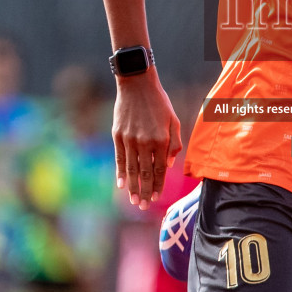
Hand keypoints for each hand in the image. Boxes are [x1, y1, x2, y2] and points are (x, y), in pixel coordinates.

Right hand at [113, 74, 182, 210]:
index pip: (160, 169)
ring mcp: (129, 139)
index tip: (156, 199)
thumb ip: (174, 144)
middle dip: (145, 191)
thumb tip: (168, 165)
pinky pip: (119, 158)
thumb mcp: (173, 120)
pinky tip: (120, 184)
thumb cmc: (159, 103)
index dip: (158, 185)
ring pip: (131, 169)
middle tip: (143, 206)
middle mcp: (145, 142)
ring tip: (133, 200)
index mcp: (161, 139)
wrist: (137, 84)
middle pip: (144, 173)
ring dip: (132, 187)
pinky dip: (120, 173)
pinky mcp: (117, 135)